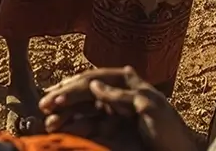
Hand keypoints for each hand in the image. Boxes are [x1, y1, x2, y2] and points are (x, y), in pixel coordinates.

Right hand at [41, 68, 199, 150]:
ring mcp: (110, 116)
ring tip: (49, 122)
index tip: (57, 96)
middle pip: (82, 95)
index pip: (93, 81)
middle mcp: (114, 98)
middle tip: (44, 107)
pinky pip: (84, 129)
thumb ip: (121, 95)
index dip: (73, 88)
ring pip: (79, 112)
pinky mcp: (108, 135)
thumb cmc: (171, 129)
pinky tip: (58, 129)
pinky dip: (70, 129)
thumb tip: (94, 84)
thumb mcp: (149, 106)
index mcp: (125, 85)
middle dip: (61, 100)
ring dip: (62, 115)